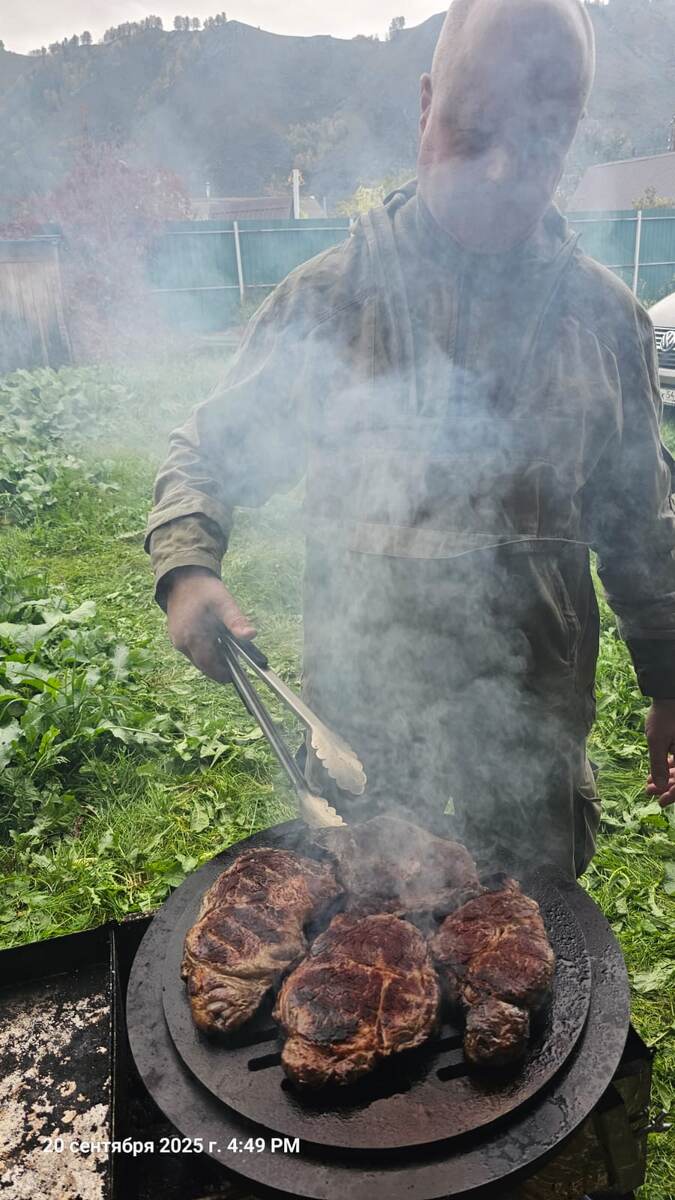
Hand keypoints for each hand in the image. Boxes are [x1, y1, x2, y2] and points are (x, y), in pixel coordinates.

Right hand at [165, 566, 255, 683]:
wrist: (183, 577)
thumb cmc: (205, 589)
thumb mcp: (224, 603)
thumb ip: (236, 621)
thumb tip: (251, 636)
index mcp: (193, 637)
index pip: (209, 665)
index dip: (222, 673)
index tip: (235, 675)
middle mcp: (181, 642)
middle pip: (203, 664)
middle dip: (218, 666)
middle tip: (234, 661)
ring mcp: (176, 640)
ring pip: (197, 658)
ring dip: (211, 657)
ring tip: (225, 648)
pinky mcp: (175, 636)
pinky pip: (191, 650)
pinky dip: (203, 649)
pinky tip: (213, 639)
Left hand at [645, 699, 674, 806]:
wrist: (670, 693)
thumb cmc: (664, 715)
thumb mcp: (657, 740)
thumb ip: (659, 764)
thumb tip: (660, 787)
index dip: (674, 795)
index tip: (660, 802)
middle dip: (667, 786)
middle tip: (648, 790)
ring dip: (667, 777)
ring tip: (649, 783)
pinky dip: (670, 766)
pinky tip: (656, 771)